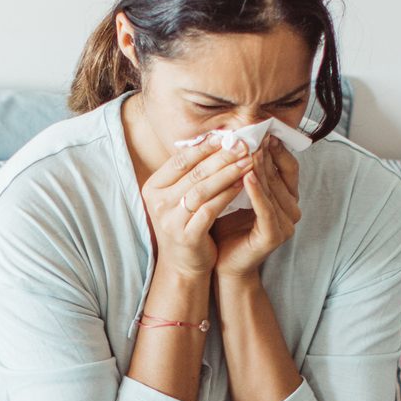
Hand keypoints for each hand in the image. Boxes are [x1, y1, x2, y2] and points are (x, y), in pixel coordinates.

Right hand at [139, 136, 255, 279]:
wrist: (182, 265)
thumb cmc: (185, 224)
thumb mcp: (179, 197)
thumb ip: (190, 173)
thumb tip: (215, 139)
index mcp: (153, 188)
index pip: (180, 160)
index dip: (205, 146)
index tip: (227, 136)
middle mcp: (158, 203)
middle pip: (193, 173)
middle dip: (221, 157)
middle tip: (243, 145)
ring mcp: (170, 220)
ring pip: (202, 189)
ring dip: (227, 173)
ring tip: (247, 162)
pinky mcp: (187, 235)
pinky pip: (210, 210)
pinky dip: (227, 195)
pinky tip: (242, 185)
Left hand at [211, 138, 299, 281]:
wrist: (222, 264)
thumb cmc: (227, 227)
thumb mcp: (236, 194)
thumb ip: (243, 172)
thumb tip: (236, 140)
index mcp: (286, 198)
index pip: (287, 167)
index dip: (276, 148)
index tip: (262, 130)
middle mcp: (291, 210)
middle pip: (280, 175)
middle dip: (266, 154)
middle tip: (254, 134)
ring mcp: (286, 224)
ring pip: (273, 190)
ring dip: (261, 168)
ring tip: (248, 149)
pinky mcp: (274, 236)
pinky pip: (266, 209)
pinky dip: (257, 192)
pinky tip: (246, 176)